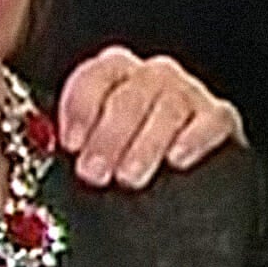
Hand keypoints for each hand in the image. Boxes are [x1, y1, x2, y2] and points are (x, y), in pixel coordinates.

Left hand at [56, 45, 242, 189]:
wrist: (169, 192)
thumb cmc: (117, 164)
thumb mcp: (88, 149)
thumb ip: (72, 144)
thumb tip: (47, 152)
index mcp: (113, 75)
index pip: (97, 74)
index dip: (81, 107)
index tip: (71, 144)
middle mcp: (152, 77)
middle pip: (133, 91)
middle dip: (110, 134)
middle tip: (94, 173)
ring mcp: (189, 95)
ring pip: (170, 104)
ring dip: (146, 143)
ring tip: (129, 178)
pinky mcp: (220, 119)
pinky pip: (213, 118)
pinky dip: (195, 137)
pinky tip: (177, 159)